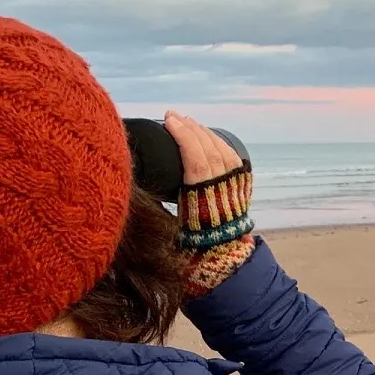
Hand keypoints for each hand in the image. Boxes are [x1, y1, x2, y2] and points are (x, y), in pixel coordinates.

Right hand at [162, 110, 256, 297]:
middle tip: (173, 116)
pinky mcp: (243, 186)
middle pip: (207, 148)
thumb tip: (131, 190)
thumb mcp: (171, 227)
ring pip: (222, 149)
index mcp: (203, 197)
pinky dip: (220, 142)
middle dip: (190, 128)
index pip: (195, 156)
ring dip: (204, 132)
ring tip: (189, 121)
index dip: (182, 135)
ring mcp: (236, 186)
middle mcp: (223, 188)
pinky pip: (233, 157)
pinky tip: (209, 135)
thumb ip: (157, 207)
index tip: (169, 119)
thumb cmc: (193, 245)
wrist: (224, 257)